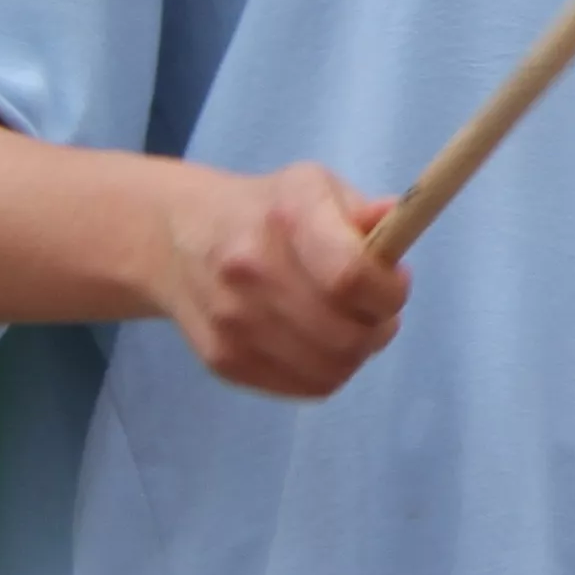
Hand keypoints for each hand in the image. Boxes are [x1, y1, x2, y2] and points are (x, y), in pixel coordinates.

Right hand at [153, 160, 407, 397]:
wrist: (177, 237)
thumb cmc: (267, 210)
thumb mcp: (317, 187)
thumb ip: (363, 211)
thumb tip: (397, 221)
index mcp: (287, 216)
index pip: (351, 275)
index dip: (388, 291)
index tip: (393, 283)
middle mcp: (251, 270)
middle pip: (344, 333)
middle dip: (378, 326)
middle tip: (376, 310)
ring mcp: (233, 321)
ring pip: (330, 369)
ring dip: (356, 354)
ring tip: (350, 326)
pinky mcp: (223, 360)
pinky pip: (304, 387)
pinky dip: (327, 372)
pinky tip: (321, 344)